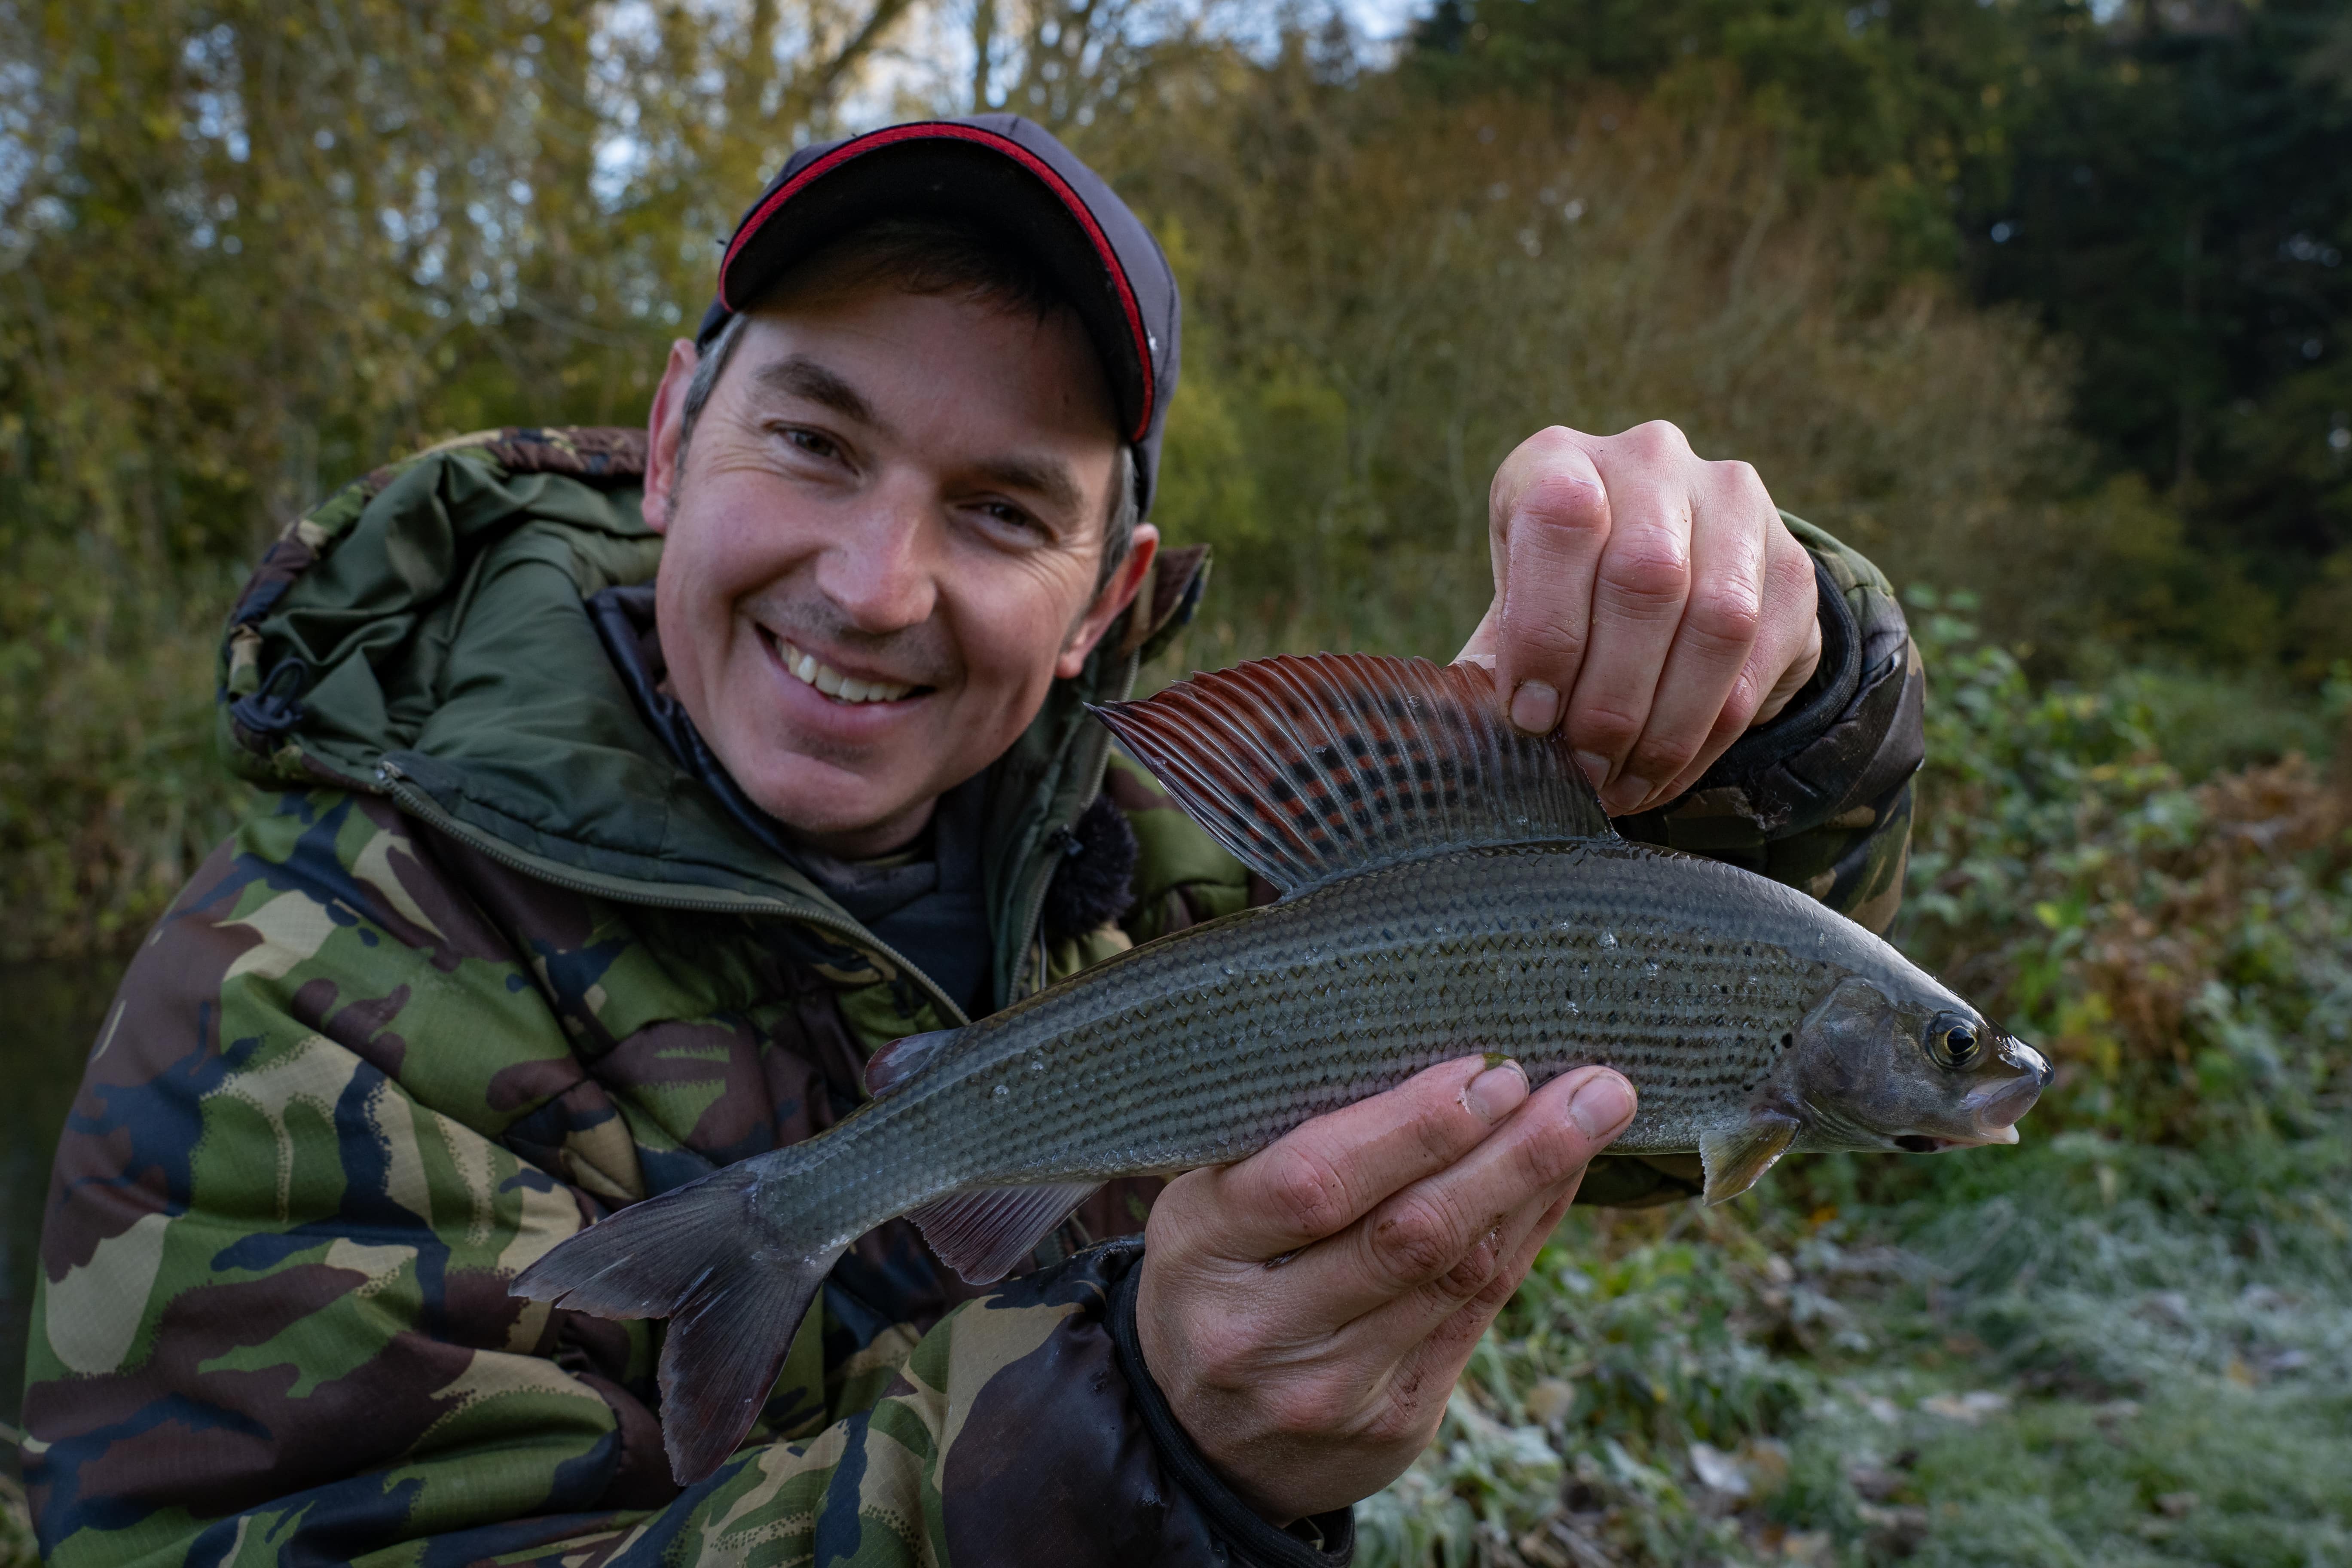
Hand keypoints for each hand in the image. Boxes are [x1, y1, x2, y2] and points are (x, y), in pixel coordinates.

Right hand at [1135, 1057, 1636, 1522]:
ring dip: (1537, 1187)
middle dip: (1511, 1153)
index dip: (1413, 1127)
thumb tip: (1441, 1068)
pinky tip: (1560, 1182)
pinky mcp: (1392, 1424)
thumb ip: (1294, 1147)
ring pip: (1458, 1274)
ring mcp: (1330, 1388)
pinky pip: (1477, 1315)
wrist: (1202, 1443)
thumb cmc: (1218, 1278)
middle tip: (1586, 1087)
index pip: (1315, 1181)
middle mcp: (1263, 1330)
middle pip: (1409, 1234)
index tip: (1487, 1070)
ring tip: (1597, 1116)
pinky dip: (1526, 1238)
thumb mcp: (1213, 1206)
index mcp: (1201, 1249)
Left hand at [1458, 422, 1821, 816]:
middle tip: (1581, 767)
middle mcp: (1651, 461)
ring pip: (1716, 622)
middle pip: (1647, 576)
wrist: (1667, 574)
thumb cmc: (1559, 600)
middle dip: (1608, 696)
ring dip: (1664, 725)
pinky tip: (1661, 776)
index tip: (1530, 717)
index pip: (1561, 520)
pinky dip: (1706, 738)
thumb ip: (1491, 663)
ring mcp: (1733, 505)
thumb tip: (1465, 739)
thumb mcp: (1511, 611)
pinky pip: (1756, 663)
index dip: (1545, 629)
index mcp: (1559, 460)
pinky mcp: (1790, 565)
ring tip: (1619, 784)